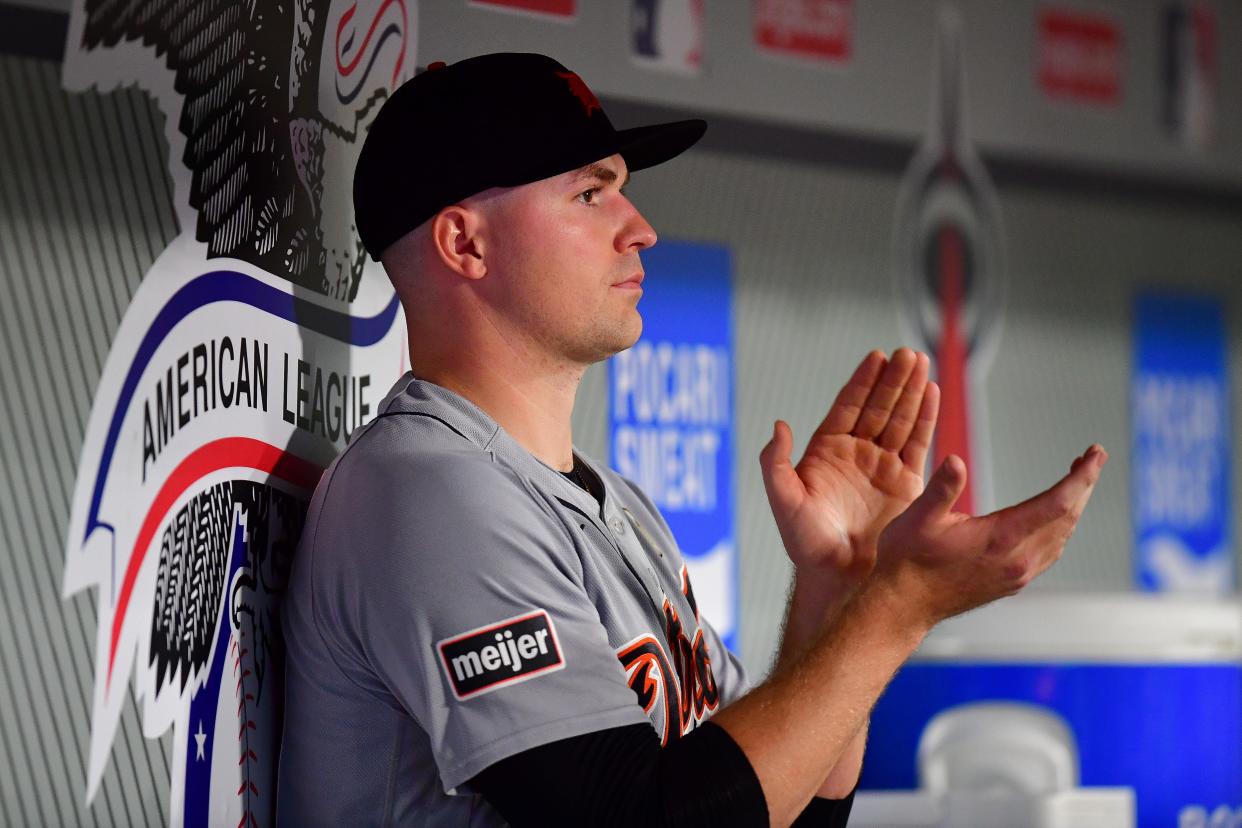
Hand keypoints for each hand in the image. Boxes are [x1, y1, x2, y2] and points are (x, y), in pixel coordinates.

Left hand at [760, 349, 938, 585]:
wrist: (839, 578)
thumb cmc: (806, 544)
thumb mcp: (784, 501)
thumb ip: (775, 464)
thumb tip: (779, 426)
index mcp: (827, 452)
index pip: (848, 407)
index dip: (862, 382)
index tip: (877, 357)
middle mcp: (856, 454)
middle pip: (878, 407)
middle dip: (893, 379)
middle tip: (909, 354)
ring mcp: (882, 466)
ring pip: (900, 420)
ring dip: (911, 391)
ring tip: (922, 363)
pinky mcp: (906, 483)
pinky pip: (918, 444)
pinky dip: (926, 418)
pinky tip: (932, 394)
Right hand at [874, 445, 1107, 630]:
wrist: (903, 605)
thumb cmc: (906, 560)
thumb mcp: (917, 518)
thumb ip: (941, 488)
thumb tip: (955, 461)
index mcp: (1001, 538)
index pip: (1058, 503)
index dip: (1082, 476)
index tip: (1096, 454)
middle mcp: (1018, 560)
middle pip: (1068, 518)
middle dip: (1083, 485)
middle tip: (1090, 458)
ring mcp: (1017, 574)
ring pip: (1062, 536)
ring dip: (1073, 507)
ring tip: (1075, 482)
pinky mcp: (1012, 582)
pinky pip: (1050, 552)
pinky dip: (1060, 528)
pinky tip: (1053, 519)